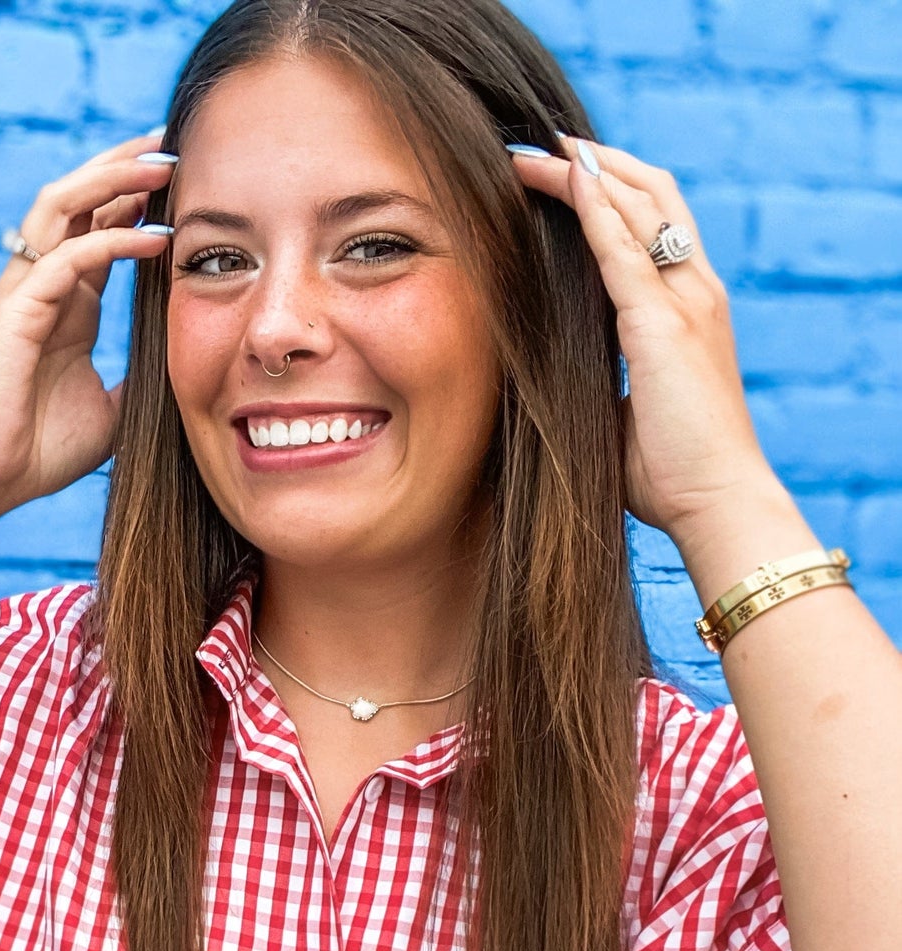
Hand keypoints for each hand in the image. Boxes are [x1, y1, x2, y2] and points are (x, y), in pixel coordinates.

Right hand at [0, 132, 176, 525]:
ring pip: (63, 205)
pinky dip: (110, 242)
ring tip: (162, 166)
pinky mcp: (16, 313)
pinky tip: (152, 239)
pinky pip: (65, 258)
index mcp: (68, 303)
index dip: (137, 196)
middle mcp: (44, 286)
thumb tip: (182, 376)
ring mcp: (25, 293)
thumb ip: (140, 381)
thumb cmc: (37, 452)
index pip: (101, 225)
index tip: (186, 178)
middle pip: (81, 198)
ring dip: (113, 180)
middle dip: (126, 165)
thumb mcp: (112, 413)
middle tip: (175, 144)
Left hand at [508, 137, 780, 545]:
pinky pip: (621, 246)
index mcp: (691, 312)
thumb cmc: (676, 475)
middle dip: (597, 164)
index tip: (566, 177)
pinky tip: (563, 178)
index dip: (614, 193)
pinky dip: (592, 206)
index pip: (656, 226)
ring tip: (533, 154)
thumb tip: (563, 383)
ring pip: (637, 206)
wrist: (717, 500)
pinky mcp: (661, 323)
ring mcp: (684, 302)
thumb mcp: (633, 412)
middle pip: (652, 196)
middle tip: (540, 149)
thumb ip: (607, 381)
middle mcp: (695, 292)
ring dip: (584, 172)